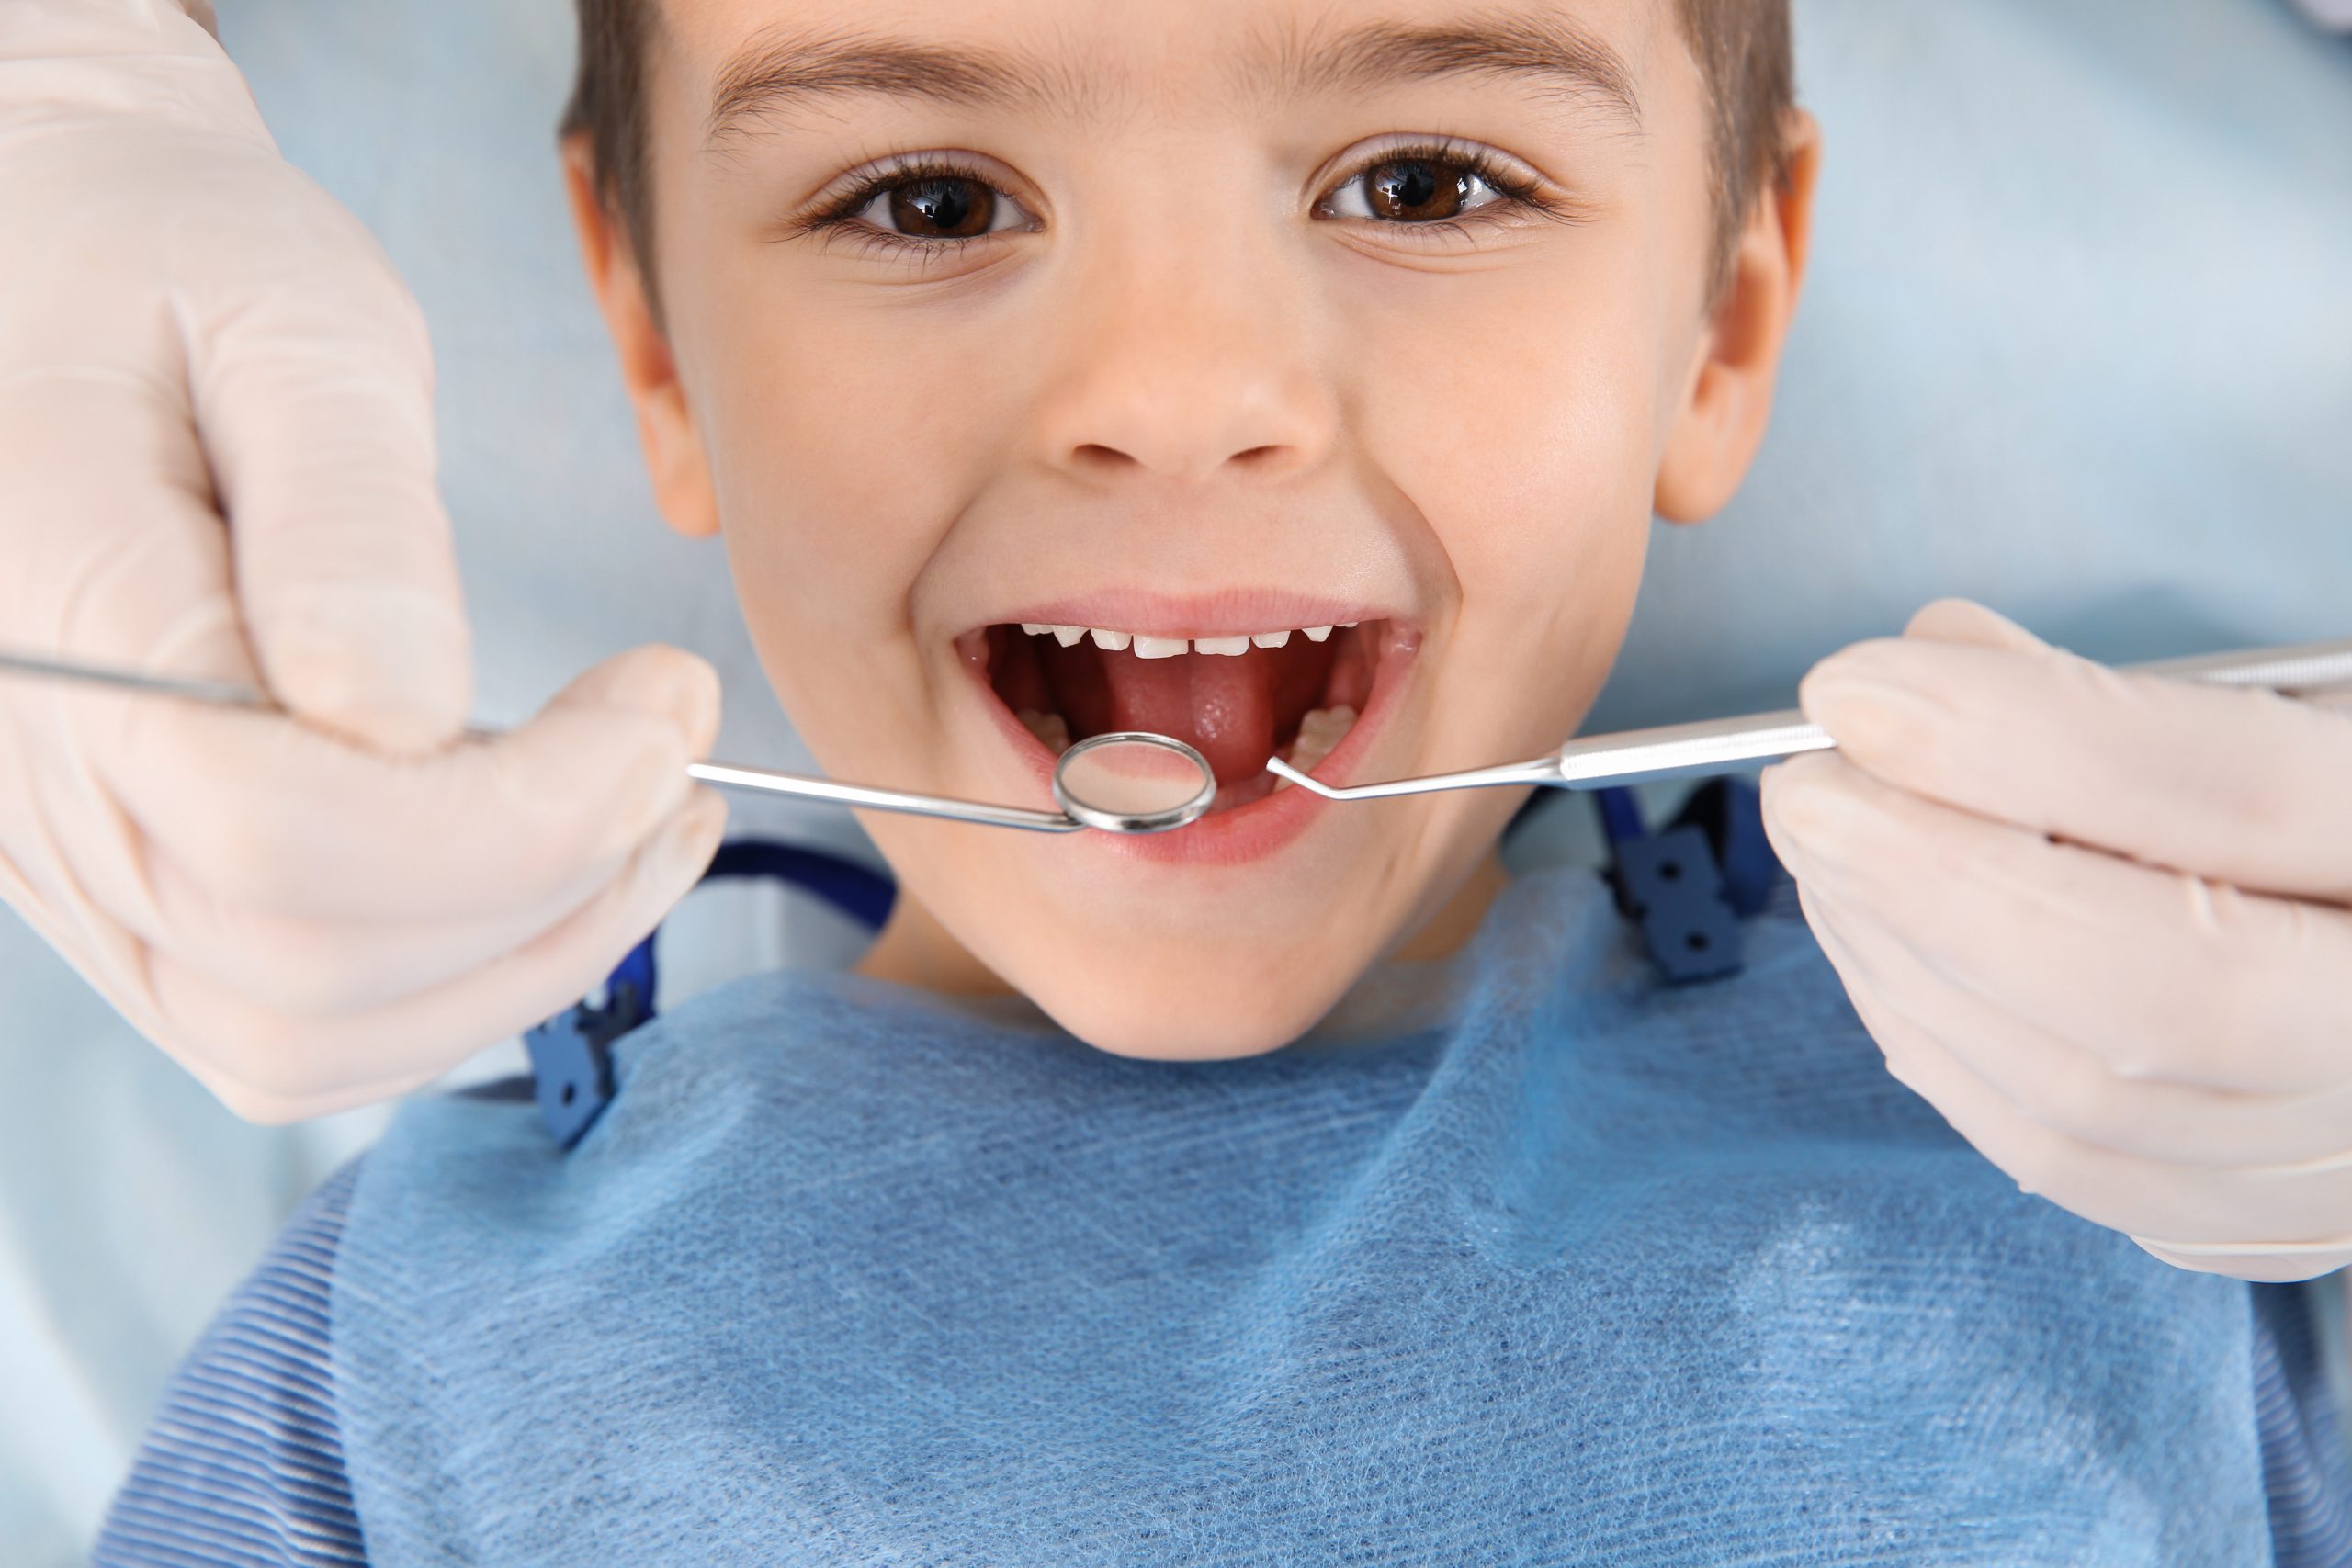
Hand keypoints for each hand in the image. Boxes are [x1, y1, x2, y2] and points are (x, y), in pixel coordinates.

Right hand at [0, 2, 726, 1120]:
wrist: (61, 262)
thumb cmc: (175, 256)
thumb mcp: (292, 323)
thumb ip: (346, 519)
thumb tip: (410, 719)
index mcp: (54, 610)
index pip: (286, 835)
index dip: (521, 818)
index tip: (663, 707)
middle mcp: (28, 776)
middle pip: (307, 967)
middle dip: (549, 886)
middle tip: (675, 748)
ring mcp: (61, 851)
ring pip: (298, 1035)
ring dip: (518, 960)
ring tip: (646, 818)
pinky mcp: (118, 879)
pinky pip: (276, 1023)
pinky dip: (447, 985)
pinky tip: (550, 866)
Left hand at [1761, 599, 2351, 1281]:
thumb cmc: (2331, 824)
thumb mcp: (2292, 713)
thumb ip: (2124, 696)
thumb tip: (1928, 662)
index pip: (2246, 796)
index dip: (2027, 740)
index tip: (1854, 692)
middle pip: (2158, 991)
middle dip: (1932, 878)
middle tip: (1806, 791)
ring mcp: (2346, 1161)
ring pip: (2082, 1098)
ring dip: (1903, 959)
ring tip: (1822, 849)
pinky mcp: (2264, 1226)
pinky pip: (2064, 1164)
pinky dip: (1937, 1045)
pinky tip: (1876, 947)